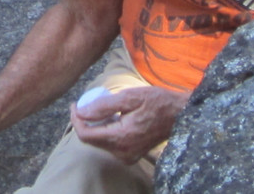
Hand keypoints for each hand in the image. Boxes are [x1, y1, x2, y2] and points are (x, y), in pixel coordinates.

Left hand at [68, 85, 187, 164]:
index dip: (75, 119)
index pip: (86, 135)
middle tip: (86, 103)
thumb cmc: (156, 102)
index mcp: (121, 138)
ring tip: (102, 108)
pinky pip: (110, 144)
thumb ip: (103, 106)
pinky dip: (106, 130)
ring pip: (100, 142)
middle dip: (85, 122)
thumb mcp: (129, 97)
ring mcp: (127, 156)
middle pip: (91, 140)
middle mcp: (122, 152)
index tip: (75, 104)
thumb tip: (81, 112)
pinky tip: (113, 117)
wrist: (179, 115)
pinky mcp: (131, 155)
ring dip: (96, 126)